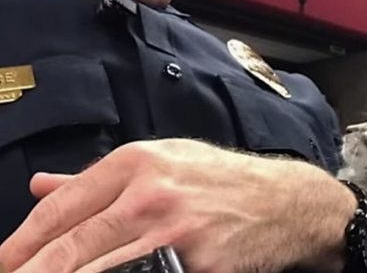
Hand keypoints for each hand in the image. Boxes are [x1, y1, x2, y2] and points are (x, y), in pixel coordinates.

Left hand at [0, 139, 356, 272]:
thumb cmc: (221, 180)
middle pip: (71, 246)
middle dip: (31, 271)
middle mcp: (151, 196)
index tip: (3, 261)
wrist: (283, 202)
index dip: (22, 241)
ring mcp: (174, 235)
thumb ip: (98, 177)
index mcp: (138, 163)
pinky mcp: (198, 267)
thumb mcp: (163, 161)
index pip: (62, 207)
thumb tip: (42, 186)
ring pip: (98, 270)